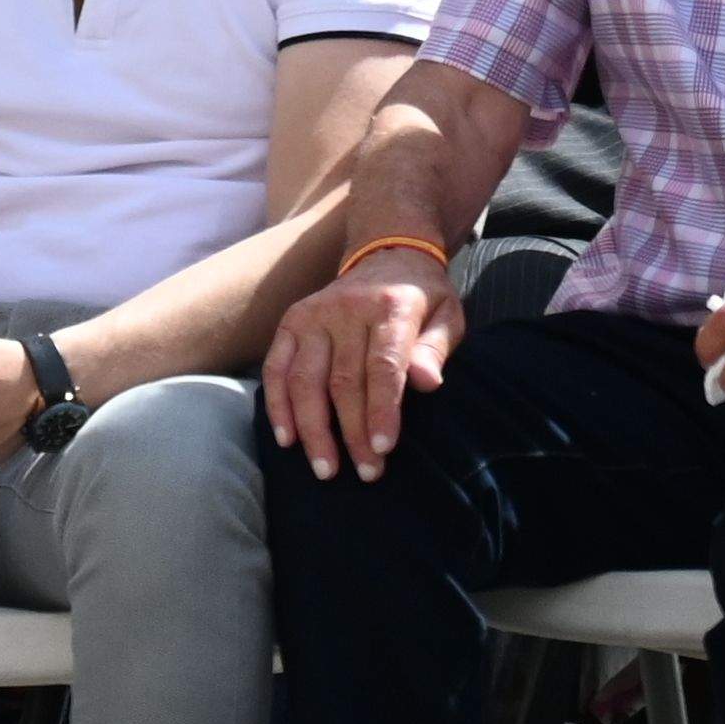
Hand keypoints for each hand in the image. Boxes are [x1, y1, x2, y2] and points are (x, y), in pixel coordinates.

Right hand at [265, 249, 467, 480]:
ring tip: (326, 468)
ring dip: (313, 428)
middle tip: (367, 472)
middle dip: (352, 433)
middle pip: (343, 380)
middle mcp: (347, 308)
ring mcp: (314, 314)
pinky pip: (277, 367)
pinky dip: (278, 405)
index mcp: (392, 306)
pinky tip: (287, 438)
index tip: (384, 448)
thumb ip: (437, 349)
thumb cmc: (423, 297)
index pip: (384, 365)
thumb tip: (428, 382)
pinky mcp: (292, 322)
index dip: (382, 409)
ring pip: (305, 379)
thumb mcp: (448, 315)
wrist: (387, 251)